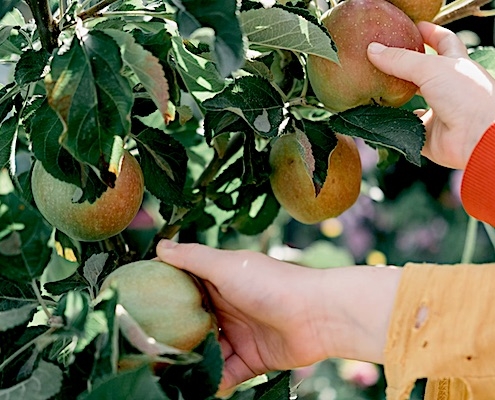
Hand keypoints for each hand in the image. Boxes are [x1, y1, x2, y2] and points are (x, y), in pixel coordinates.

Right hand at [156, 240, 401, 392]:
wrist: (317, 314)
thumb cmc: (270, 283)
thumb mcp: (227, 265)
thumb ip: (193, 258)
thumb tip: (160, 246)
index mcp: (219, 283)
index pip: (184, 292)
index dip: (163, 301)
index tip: (138, 313)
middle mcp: (226, 308)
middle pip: (193, 327)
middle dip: (175, 340)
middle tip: (147, 354)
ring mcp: (239, 335)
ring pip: (208, 353)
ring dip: (193, 364)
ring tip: (167, 376)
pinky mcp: (252, 359)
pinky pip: (227, 372)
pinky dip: (215, 380)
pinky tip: (200, 386)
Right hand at [367, 21, 494, 169]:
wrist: (476, 137)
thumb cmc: (466, 97)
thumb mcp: (431, 68)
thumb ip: (400, 60)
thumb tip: (372, 49)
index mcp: (456, 66)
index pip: (443, 42)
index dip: (429, 32)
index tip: (412, 26)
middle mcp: (448, 88)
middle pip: (424, 72)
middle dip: (406, 65)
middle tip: (385, 57)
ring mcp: (438, 112)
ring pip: (413, 101)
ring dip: (397, 96)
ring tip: (376, 86)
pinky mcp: (428, 134)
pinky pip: (407, 128)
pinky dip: (395, 124)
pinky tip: (383, 117)